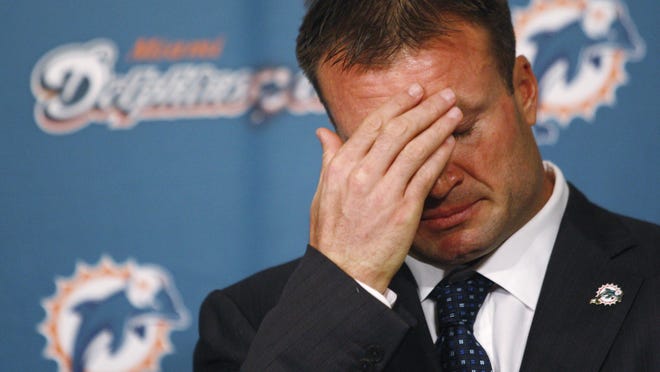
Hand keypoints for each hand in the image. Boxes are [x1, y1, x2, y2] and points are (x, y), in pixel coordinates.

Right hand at [309, 84, 461, 292]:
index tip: (414, 92)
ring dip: (438, 126)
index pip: (373, 124)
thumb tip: (323, 132)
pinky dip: (439, 155)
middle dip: (424, 108)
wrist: (344, 272)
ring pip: (416, 148)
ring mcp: (384, 191)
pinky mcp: (403, 210)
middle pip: (398, 130)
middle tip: (444, 94)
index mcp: (341, 166)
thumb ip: (329, 159)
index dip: (397, 104)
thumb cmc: (332, 234)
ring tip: (454, 112)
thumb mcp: (322, 192)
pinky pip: (426, 175)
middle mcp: (362, 173)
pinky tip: (450, 143)